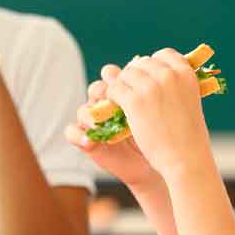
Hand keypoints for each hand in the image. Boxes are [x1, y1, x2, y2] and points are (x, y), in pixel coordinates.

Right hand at [65, 72, 160, 189]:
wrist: (159, 164)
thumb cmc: (162, 136)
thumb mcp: (159, 113)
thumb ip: (153, 95)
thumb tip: (158, 71)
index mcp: (124, 92)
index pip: (112, 76)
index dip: (115, 77)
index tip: (127, 85)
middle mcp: (107, 105)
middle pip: (96, 89)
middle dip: (102, 91)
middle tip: (110, 98)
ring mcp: (96, 122)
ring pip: (83, 109)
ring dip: (89, 114)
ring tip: (97, 123)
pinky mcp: (87, 140)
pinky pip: (71, 132)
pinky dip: (77, 135)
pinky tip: (90, 141)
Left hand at [103, 49, 212, 180]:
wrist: (186, 158)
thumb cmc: (190, 137)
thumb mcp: (191, 102)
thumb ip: (177, 86)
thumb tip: (159, 78)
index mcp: (186, 73)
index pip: (164, 54)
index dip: (154, 65)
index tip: (149, 78)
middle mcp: (168, 75)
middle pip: (142, 64)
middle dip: (136, 77)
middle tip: (132, 92)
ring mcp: (150, 86)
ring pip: (126, 75)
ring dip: (122, 86)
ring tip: (122, 99)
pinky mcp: (134, 101)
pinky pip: (115, 89)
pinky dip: (112, 96)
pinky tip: (116, 106)